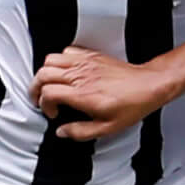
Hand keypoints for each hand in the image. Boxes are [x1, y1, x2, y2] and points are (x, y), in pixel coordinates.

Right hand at [32, 47, 175, 139]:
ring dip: (45, 73)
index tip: (53, 113)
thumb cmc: (133, 104)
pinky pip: (66, 51)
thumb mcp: (107, 128)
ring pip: (51, 60)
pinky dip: (60, 60)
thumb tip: (63, 132)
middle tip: (40, 98)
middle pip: (43, 74)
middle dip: (35, 88)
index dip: (44, 105)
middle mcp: (81, 76)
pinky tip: (65, 71)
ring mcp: (85, 63)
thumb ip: (81, 132)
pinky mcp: (91, 55)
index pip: (48, 93)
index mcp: (83, 95)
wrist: (149, 85)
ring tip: (48, 84)